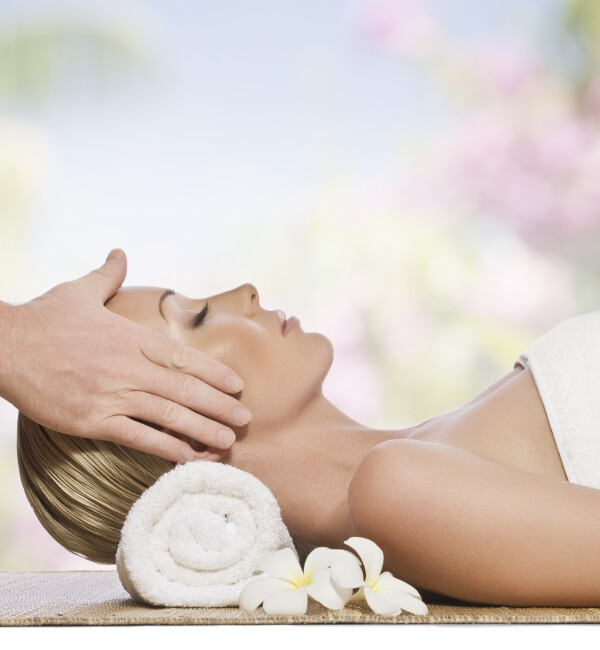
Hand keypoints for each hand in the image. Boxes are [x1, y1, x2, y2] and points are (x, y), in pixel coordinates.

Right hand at [1, 249, 250, 462]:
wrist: (2, 346)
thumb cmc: (43, 318)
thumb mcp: (80, 291)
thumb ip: (108, 276)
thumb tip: (119, 252)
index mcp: (130, 336)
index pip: (182, 358)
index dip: (214, 373)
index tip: (237, 385)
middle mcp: (127, 365)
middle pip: (184, 388)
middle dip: (219, 404)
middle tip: (245, 417)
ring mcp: (110, 393)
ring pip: (168, 415)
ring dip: (202, 429)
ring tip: (228, 440)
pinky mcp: (91, 419)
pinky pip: (138, 436)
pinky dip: (166, 448)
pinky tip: (189, 457)